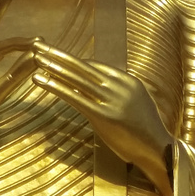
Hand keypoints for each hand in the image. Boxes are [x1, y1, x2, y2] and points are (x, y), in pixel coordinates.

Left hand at [33, 42, 172, 195]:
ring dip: (54, 67)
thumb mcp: (135, 104)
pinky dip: (56, 87)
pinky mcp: (104, 117)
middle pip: (83, 67)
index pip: (95, 66)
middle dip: (59, 55)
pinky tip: (41, 80)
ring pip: (77, 79)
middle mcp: (119, 86)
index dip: (73, 60)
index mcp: (128, 81)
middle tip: (38, 45)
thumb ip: (118, 93)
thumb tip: (101, 87)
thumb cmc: (144, 131)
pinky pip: (75, 98)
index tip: (55, 53)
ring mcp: (112, 101)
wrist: (158, 150)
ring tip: (36, 59)